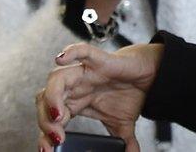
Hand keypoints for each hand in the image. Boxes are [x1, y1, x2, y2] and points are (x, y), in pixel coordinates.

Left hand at [37, 42, 163, 151]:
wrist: (150, 74)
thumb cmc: (131, 93)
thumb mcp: (123, 125)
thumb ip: (122, 143)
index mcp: (76, 103)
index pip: (51, 118)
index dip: (46, 134)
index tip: (48, 149)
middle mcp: (76, 87)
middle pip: (45, 99)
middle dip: (45, 120)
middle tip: (56, 136)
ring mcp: (86, 73)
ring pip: (57, 79)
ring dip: (52, 97)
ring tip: (57, 115)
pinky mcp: (100, 61)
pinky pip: (83, 52)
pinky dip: (71, 52)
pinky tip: (61, 58)